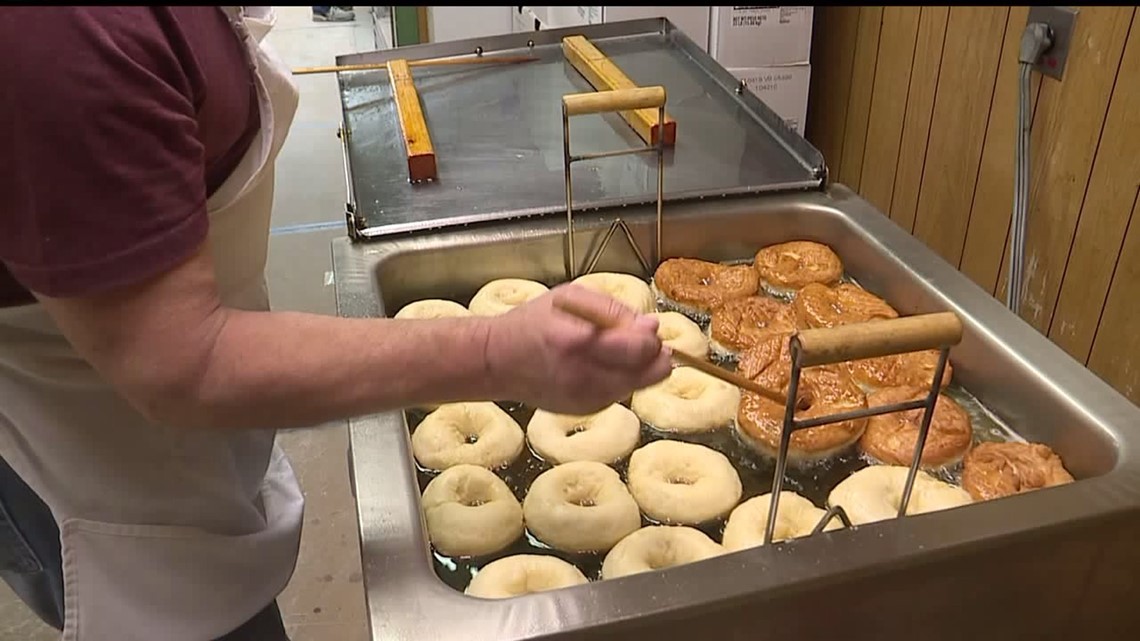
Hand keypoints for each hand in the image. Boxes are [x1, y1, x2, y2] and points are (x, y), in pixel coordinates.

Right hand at [484, 283, 671, 414]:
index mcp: (579, 341)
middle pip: (649, 373)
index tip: (645, 326)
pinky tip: (600, 367)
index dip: (651, 336)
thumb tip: (651, 325)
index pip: (640, 347)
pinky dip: (620, 380)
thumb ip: (613, 310)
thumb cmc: (530, 323)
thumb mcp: (568, 298)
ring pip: (639, 385)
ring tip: (612, 351)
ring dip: (637, 368)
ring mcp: (585, 398)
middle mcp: (584, 375)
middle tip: (638, 340)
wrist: (496, 362)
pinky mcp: (585, 410)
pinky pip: (620, 395)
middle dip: (653, 354)